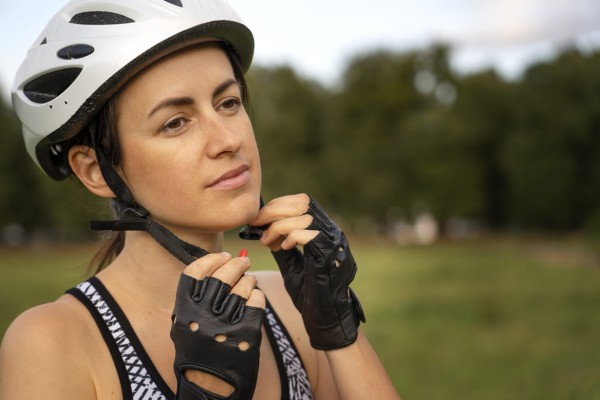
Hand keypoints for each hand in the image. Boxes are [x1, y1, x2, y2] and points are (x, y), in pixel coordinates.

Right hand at [170, 253, 264, 399]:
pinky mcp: (246, 333)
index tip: (223, 255)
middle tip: (244, 261)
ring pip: (242, 287)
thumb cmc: (198, 352)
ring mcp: (225, 324)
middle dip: (235, 264)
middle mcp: (203, 316)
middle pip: (222, 275)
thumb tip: (214, 265)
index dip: (211, 259)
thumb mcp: (183, 325)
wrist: (211, 386)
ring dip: (248, 280)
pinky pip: (257, 301)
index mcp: (184, 311)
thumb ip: (194, 298)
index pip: (195, 272)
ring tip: (249, 281)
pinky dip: (258, 295)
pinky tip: (255, 298)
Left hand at [250, 194, 365, 350]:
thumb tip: (263, 229)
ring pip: (303, 216)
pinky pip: (307, 234)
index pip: (302, 201)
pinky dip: (289, 237)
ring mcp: (334, 243)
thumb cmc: (310, 296)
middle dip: (273, 211)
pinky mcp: (330, 256)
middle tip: (257, 226)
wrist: (326, 322)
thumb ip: (282, 245)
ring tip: (268, 242)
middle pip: (302, 202)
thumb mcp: (291, 265)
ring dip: (277, 226)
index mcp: (326, 231)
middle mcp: (333, 232)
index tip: (258, 220)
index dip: (277, 205)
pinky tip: (283, 248)